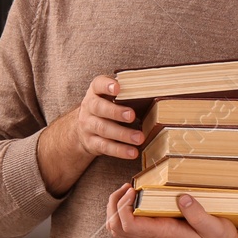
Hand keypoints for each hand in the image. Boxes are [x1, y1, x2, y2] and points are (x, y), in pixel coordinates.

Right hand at [37, 74, 144, 195]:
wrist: (83, 129)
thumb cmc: (106, 107)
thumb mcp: (110, 97)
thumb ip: (126, 93)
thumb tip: (154, 92)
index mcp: (95, 92)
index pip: (97, 84)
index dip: (106, 85)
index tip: (117, 88)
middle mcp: (89, 108)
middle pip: (99, 108)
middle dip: (116, 112)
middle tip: (132, 116)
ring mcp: (88, 126)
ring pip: (103, 129)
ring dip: (123, 134)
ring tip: (139, 138)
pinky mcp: (91, 142)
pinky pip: (106, 146)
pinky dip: (120, 150)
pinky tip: (133, 152)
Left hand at [104, 182, 237, 237]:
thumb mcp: (215, 226)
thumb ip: (198, 214)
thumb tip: (182, 197)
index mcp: (165, 235)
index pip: (129, 226)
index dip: (123, 207)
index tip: (134, 190)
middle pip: (117, 228)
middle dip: (114, 205)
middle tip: (127, 187)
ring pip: (118, 232)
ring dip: (115, 211)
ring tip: (127, 192)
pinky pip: (126, 233)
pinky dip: (121, 217)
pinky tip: (132, 204)